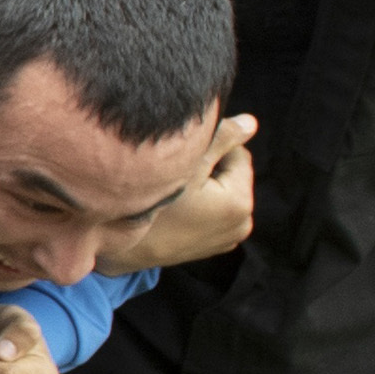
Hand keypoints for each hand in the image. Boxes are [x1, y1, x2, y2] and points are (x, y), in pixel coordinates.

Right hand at [99, 112, 257, 268]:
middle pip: (231, 174)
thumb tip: (251, 123)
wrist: (122, 250)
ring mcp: (229, 237)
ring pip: (222, 192)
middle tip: (177, 175)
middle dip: (211, 168)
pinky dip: (202, 205)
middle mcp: (242, 223)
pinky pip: (215, 211)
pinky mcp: (215, 245)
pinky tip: (178, 208)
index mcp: (241, 202)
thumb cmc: (150, 207)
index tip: (184, 157)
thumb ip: (222, 140)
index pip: (239, 153)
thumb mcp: (186, 166)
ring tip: (176, 192)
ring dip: (206, 186)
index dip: (212, 149)